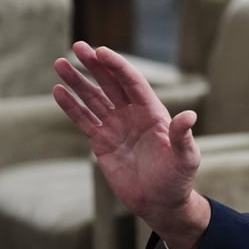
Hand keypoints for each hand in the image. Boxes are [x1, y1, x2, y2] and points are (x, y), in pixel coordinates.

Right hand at [53, 41, 209, 248]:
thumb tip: (189, 116)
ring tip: (60, 63)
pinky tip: (59, 91)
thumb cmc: (178, 179)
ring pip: (94, 98)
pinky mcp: (102, 142)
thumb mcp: (186, 158)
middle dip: (95, 65)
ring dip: (78, 81)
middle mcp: (133, 115)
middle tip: (78, 46)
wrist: (161, 203)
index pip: (132, 83)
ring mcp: (116, 127)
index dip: (117, 67)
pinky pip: (84, 120)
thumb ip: (183, 137)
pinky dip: (71, 106)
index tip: (100, 51)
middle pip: (111, 84)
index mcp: (153, 113)